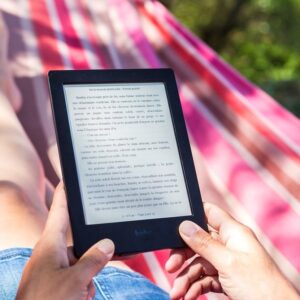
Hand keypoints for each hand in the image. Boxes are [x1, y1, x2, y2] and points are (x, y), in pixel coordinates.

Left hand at [16, 183, 114, 299]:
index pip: (59, 211)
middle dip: (93, 253)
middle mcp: (52, 254)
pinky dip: (84, 287)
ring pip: (83, 263)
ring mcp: (55, 270)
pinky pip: (79, 278)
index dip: (64, 193)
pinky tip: (81, 298)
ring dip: (89, 277)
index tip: (68, 178)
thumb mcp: (75, 281)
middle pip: (80, 241)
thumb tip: (108, 244)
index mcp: (50, 245)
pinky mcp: (59, 284)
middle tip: (106, 255)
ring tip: (81, 294)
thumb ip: (94, 259)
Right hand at [166, 203, 298, 299]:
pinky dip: (195, 287)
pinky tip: (188, 296)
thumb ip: (204, 243)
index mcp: (233, 232)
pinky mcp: (226, 278)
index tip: (174, 223)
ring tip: (176, 293)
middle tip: (170, 267)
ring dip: (186, 277)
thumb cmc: (260, 286)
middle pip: (198, 241)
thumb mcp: (227, 262)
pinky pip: (204, 278)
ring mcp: (226, 262)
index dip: (192, 214)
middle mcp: (229, 244)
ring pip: (199, 263)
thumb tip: (184, 225)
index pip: (209, 212)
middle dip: (183, 255)